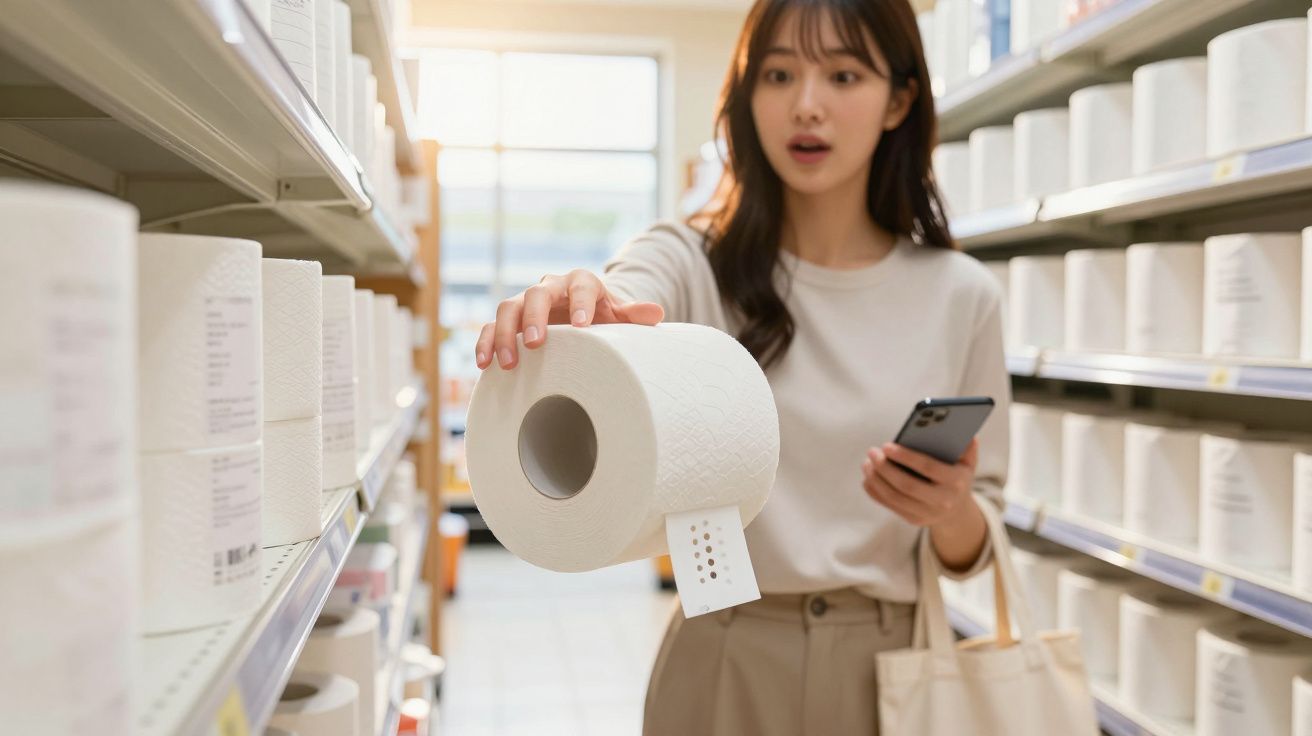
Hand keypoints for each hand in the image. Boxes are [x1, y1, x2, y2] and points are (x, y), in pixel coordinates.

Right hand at [475, 269, 663, 370]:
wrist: (579, 315)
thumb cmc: (601, 316)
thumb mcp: (618, 315)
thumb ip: (634, 315)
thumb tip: (656, 313)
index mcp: (581, 282)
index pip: (580, 285)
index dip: (580, 302)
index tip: (582, 325)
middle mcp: (550, 287)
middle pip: (536, 294)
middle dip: (533, 318)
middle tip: (535, 344)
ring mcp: (525, 302)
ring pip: (507, 308)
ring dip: (504, 334)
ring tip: (508, 363)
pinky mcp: (509, 320)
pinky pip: (489, 325)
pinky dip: (485, 342)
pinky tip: (484, 364)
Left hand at [861, 438, 978, 528]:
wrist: (956, 509)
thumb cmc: (956, 476)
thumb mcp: (967, 462)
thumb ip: (967, 447)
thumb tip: (967, 433)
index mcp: (956, 482)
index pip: (928, 467)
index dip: (906, 456)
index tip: (886, 445)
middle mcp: (943, 501)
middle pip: (907, 485)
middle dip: (885, 468)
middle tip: (872, 452)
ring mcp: (928, 513)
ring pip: (895, 497)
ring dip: (876, 479)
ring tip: (867, 462)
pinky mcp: (914, 520)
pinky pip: (889, 505)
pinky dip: (875, 491)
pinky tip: (867, 477)